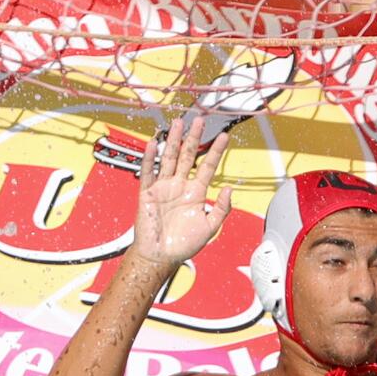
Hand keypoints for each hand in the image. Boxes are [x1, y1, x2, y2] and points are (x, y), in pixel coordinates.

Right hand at [132, 118, 232, 266]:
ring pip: (168, 158)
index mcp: (195, 193)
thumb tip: (229, 189)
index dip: (215, 151)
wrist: (161, 256)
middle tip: (200, 120)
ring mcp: (163, 187)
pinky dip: (149, 158)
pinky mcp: (147, 193)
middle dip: (194, 138)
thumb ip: (221, 208)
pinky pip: (148, 172)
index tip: (223, 136)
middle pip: (187, 156)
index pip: (207, 166)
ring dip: (173, 140)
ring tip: (178, 123)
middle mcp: (180, 186)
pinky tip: (153, 144)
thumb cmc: (184, 244)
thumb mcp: (210, 227)